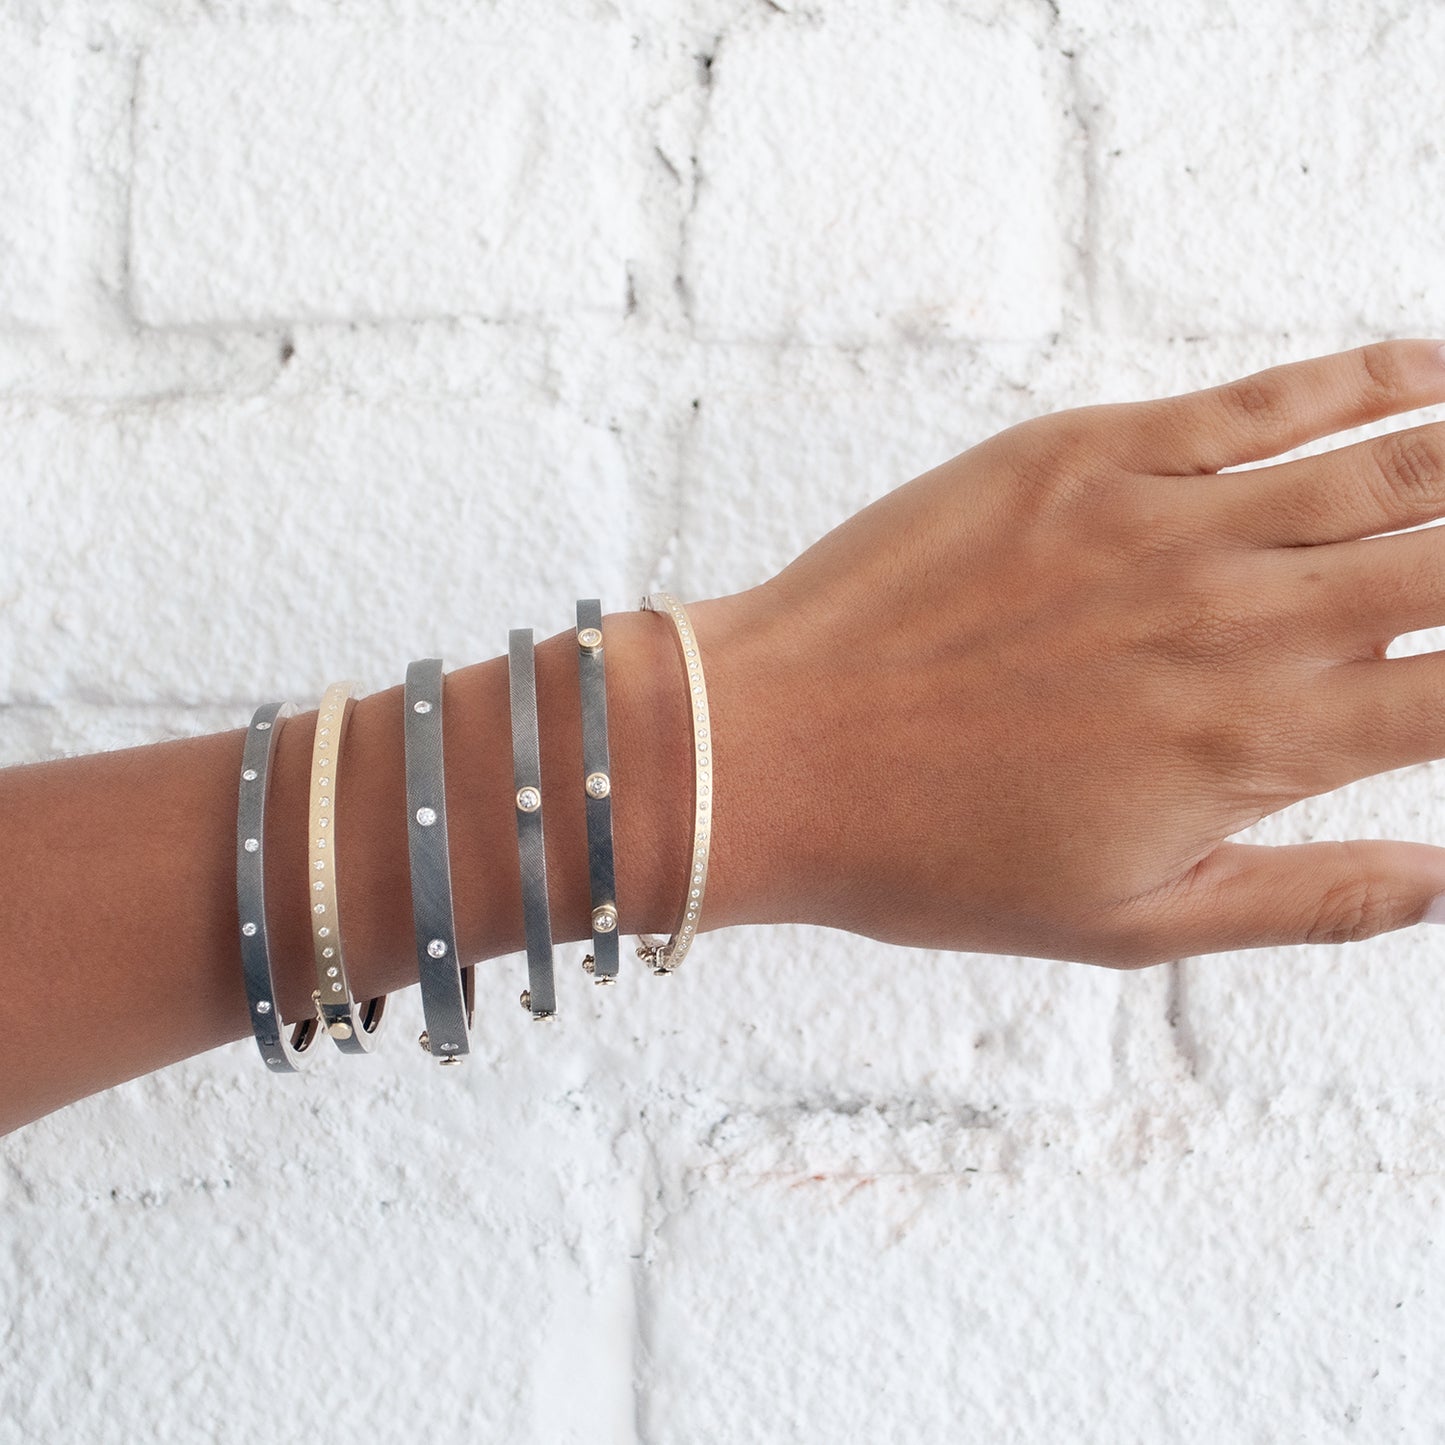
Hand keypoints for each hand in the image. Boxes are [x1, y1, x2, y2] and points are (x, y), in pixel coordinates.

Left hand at [723, 339, 1444, 966]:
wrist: (773, 750)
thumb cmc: (931, 852)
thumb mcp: (1124, 923)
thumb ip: (1301, 900)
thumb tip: (1444, 886)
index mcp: (1258, 748)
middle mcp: (1240, 626)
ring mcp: (1167, 525)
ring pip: (1392, 464)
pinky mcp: (1089, 456)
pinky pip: (1264, 400)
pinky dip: (1372, 377)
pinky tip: (1433, 370)